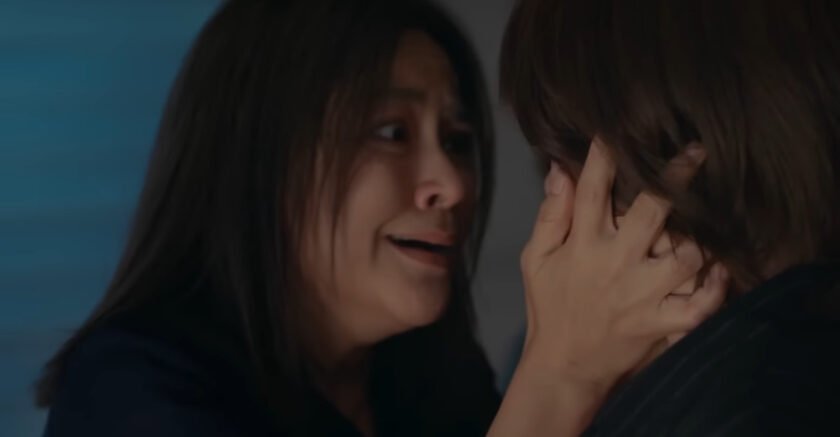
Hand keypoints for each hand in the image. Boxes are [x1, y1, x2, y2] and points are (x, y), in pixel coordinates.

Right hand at [520, 138, 727, 392]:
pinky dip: (714, 288)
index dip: (606, 154)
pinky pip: (698, 305)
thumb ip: (550, 215)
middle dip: (675, 177)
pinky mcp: (660, 323)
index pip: (594, 189)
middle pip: (651, 211)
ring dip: (699, 236)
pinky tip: (720, 269)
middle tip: (696, 149)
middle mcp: (615, 263)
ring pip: (684, 255)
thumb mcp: (536, 260)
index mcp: (583, 245)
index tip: (618, 128)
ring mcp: (642, 295)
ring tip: (711, 217)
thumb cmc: (550, 307)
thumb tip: (558, 169)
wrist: (564, 366)